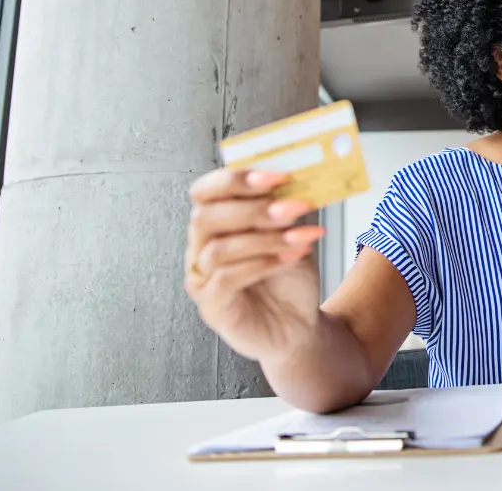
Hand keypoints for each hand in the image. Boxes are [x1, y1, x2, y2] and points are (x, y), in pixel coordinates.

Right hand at [184, 169, 324, 362]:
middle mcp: (201, 247)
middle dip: (252, 209)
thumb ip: (288, 207)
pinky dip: (262, 264)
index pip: (205, 191)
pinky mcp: (212, 305)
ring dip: (264, 238)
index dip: (235, 179)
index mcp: (217, 222)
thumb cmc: (288, 279)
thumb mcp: (293, 233)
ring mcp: (201, 278)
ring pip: (219, 249)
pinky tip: (290, 258)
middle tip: (293, 207)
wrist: (297, 326)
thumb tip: (300, 176)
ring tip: (300, 237)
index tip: (277, 176)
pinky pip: (227, 278)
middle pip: (206, 217)